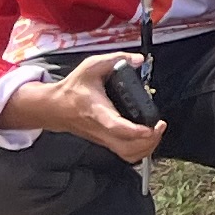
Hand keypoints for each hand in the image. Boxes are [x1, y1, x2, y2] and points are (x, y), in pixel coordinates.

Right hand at [10, 55, 164, 164]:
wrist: (55, 107)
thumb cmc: (73, 88)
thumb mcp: (91, 66)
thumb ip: (116, 59)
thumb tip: (138, 60)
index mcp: (98, 111)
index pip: (117, 127)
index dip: (135, 130)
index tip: (150, 127)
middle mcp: (102, 130)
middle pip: (127, 148)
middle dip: (149, 141)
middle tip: (159, 126)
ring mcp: (104, 139)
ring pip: (128, 155)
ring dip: (147, 148)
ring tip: (156, 132)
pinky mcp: (106, 142)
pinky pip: (126, 154)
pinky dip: (141, 150)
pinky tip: (148, 136)